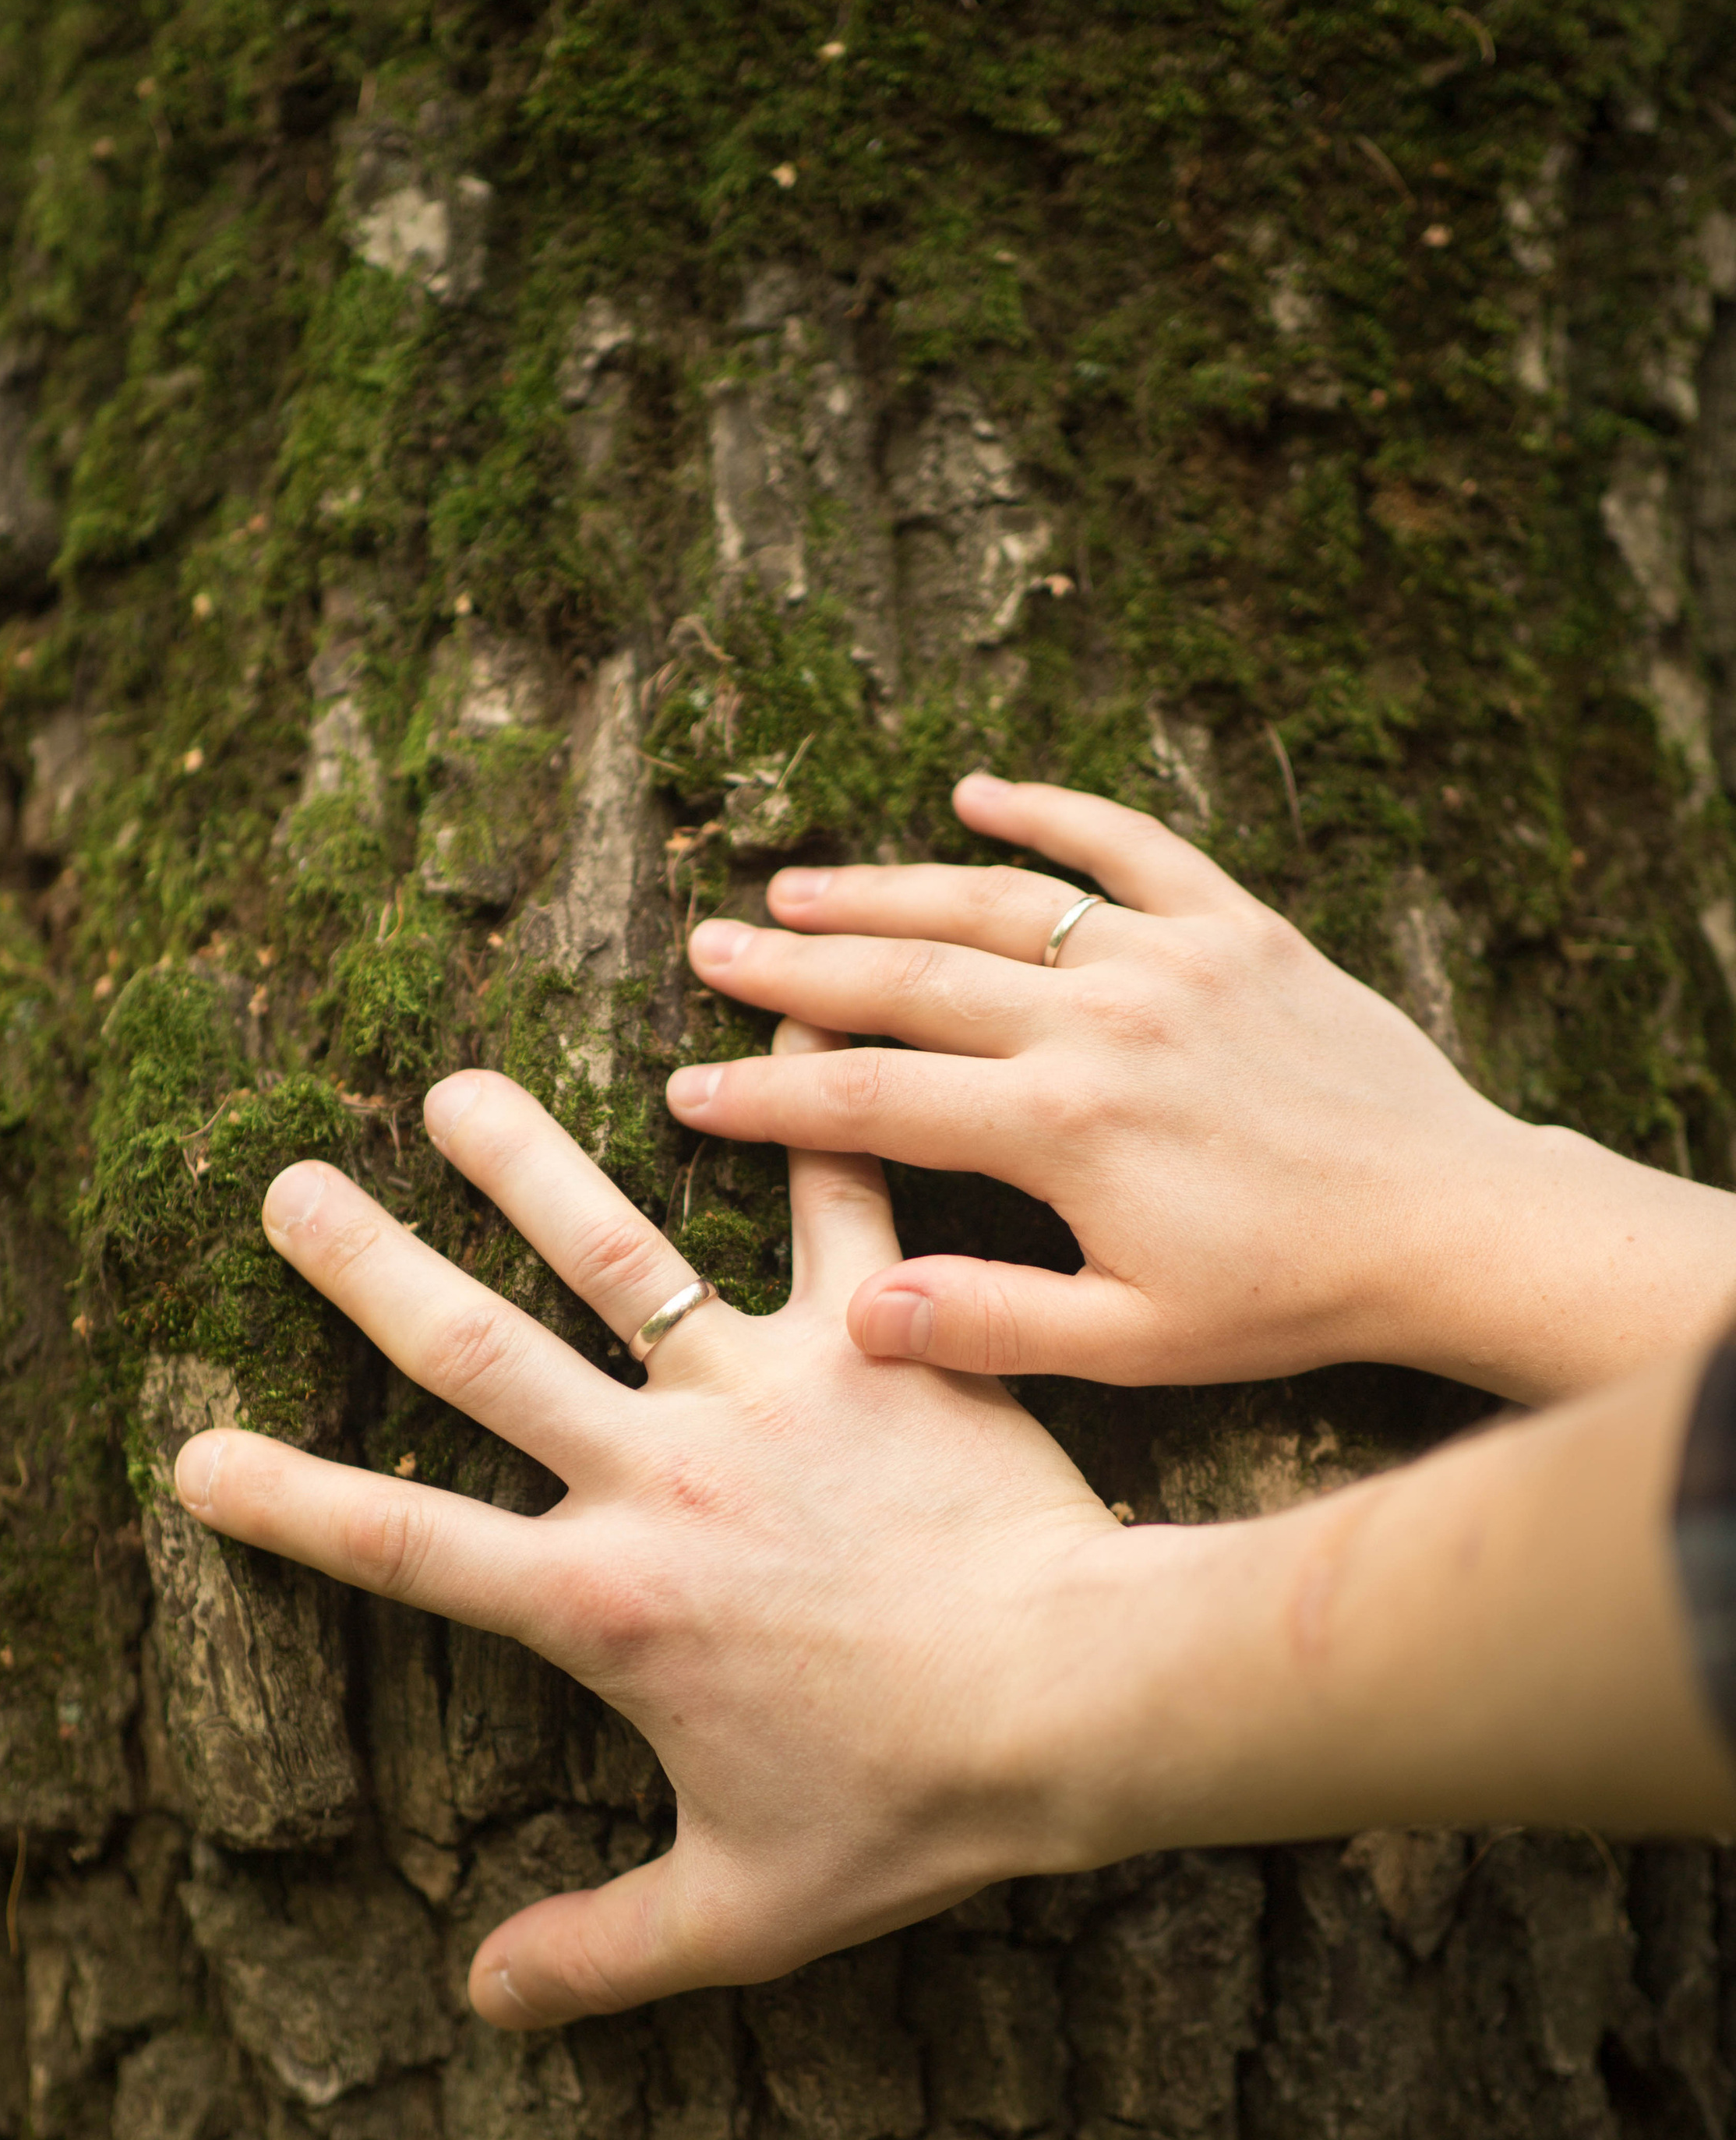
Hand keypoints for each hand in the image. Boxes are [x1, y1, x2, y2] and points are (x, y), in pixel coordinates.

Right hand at [173, 1038, 1128, 2028]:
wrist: (1076, 1702)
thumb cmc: (913, 1810)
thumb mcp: (743, 1910)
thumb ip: (603, 1953)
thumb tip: (484, 2004)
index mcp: (605, 1605)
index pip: (406, 1547)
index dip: (289, 1501)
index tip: (192, 1450)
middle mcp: (657, 1477)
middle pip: (478, 1359)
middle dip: (368, 1271)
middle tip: (286, 1186)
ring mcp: (763, 1396)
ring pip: (617, 1256)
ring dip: (526, 1166)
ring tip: (455, 1088)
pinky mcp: (876, 1341)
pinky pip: (838, 1209)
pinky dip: (813, 1117)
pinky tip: (790, 1018)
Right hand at [666, 773, 1735, 1403]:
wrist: (1451, 1223)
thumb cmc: (1290, 1299)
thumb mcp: (1133, 1346)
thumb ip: (990, 1324)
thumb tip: (858, 1315)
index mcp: (1063, 1127)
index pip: (873, 1101)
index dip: (768, 1096)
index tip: (688, 1088)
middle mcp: (1100, 1021)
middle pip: (911, 977)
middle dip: (795, 967)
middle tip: (707, 952)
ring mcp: (1169, 959)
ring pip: (995, 902)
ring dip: (885, 888)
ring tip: (794, 887)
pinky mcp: (1238, 927)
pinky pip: (1130, 846)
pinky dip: (1051, 812)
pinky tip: (976, 793)